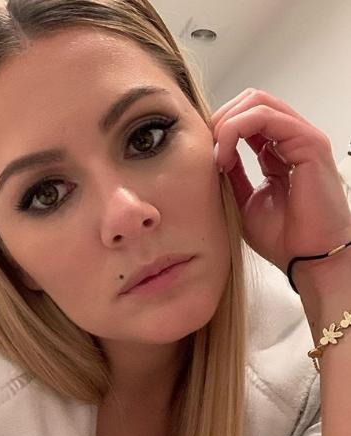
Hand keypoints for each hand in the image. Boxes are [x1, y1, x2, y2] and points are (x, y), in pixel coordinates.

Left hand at [210, 88, 350, 274]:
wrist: (307, 258)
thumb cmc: (284, 237)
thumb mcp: (245, 201)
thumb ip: (233, 174)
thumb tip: (213, 155)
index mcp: (278, 152)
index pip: (246, 118)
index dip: (219, 128)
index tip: (202, 154)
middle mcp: (291, 140)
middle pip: (251, 102)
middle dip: (220, 119)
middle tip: (205, 147)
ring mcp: (301, 138)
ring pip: (256, 102)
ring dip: (225, 123)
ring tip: (215, 153)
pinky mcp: (308, 142)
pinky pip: (264, 116)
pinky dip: (235, 129)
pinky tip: (224, 155)